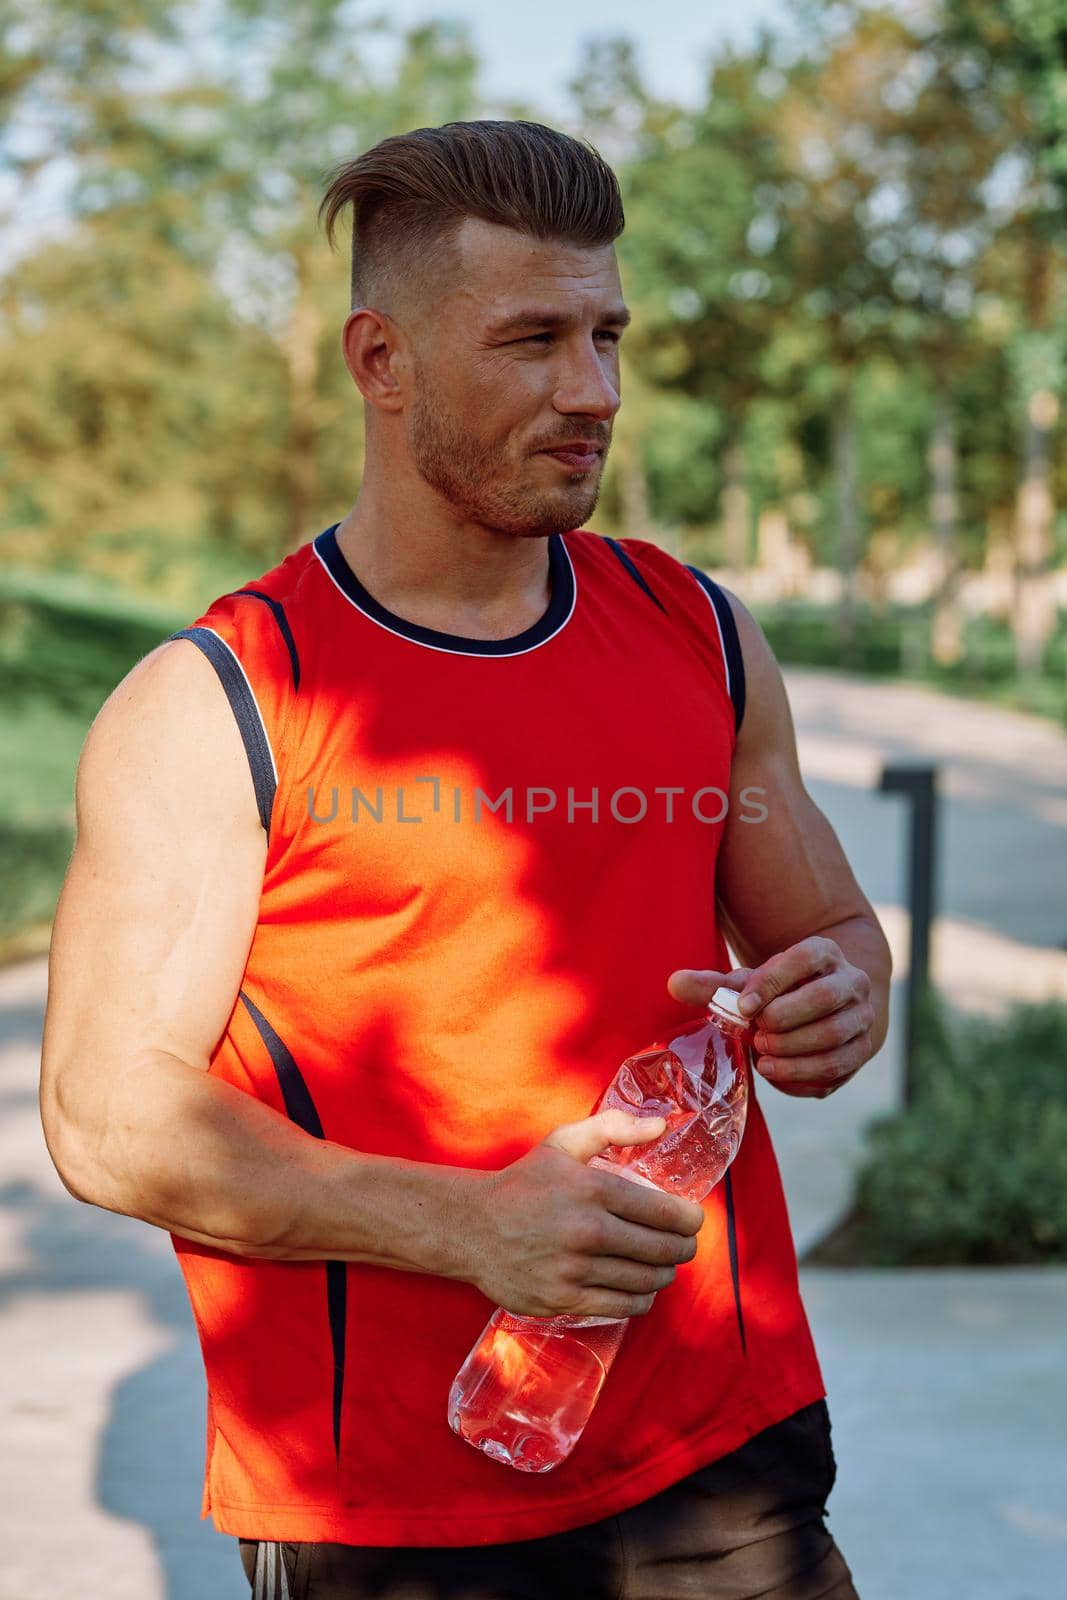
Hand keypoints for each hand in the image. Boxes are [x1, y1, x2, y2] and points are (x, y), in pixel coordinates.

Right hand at [468, 1110, 704, 1319]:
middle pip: (661, 1249)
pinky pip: (623, 1306)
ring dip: (664, 1273)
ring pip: (646, 1280)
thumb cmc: (524, 1183)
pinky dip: (642, 1298)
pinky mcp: (563, 1300)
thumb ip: (613, 1127)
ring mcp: (574, 1269)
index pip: (662, 1212)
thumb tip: (661, 1125)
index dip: (689, 1219)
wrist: (472, 1228)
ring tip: (663, 1264)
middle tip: (684, 1244)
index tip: (692, 1219)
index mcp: (591, 1189)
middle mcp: (585, 1231)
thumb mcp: (562, 1142)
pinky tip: (641, 1288)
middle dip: (683, 1248)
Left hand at [668, 935, 876, 1098]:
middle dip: (785, 1020)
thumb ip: (714, 987)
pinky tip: (777, 1072)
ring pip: (834, 1034)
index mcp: (823, 953)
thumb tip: (674, 982)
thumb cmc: (776, 996)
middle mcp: (851, 981)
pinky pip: (837, 1066)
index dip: (771, 983)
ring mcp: (862, 1017)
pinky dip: (803, 1074)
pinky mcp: (862, 1050)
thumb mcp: (748, 986)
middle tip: (756, 1036)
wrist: (820, 1014)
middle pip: (825, 997)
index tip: (743, 1008)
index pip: (803, 959)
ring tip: (763, 1057)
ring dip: (793, 1051)